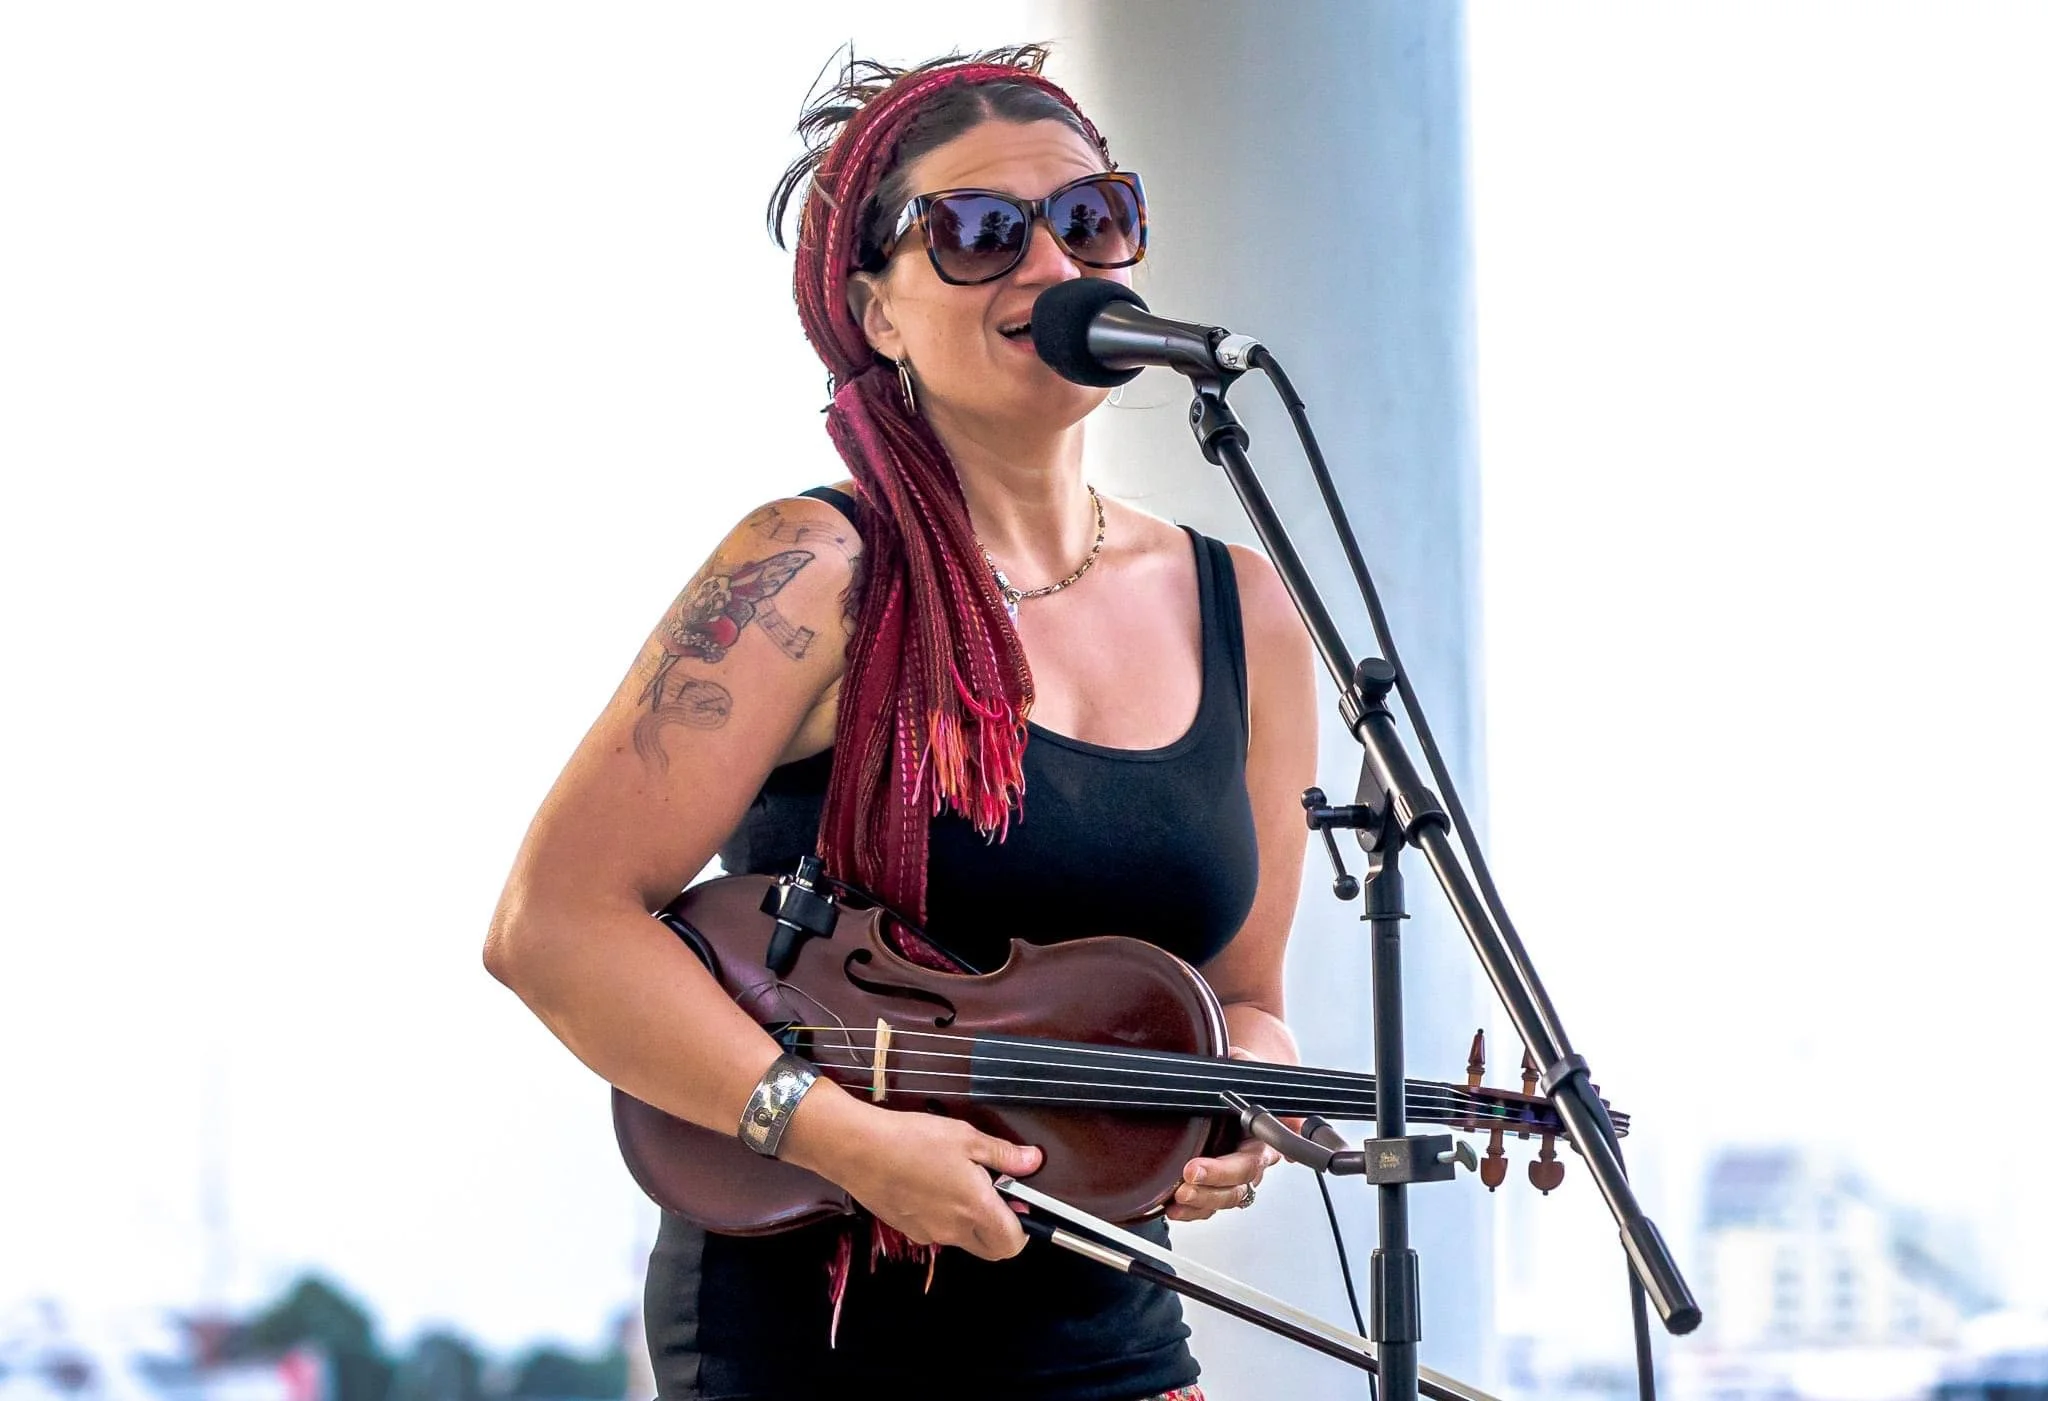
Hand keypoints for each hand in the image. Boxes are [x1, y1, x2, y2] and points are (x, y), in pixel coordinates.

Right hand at [787, 1089, 1043, 1260]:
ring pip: (964, 1240)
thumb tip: (1033, 1161)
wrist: (859, 1150)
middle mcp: (954, 1230)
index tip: (1018, 1201)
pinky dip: (944, 1217)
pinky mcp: (908, 1230)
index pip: (1013, 1243)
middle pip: (992, 1251)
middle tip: (995, 1195)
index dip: (1024, 1227)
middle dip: (1001, 1231)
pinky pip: (937, 1231)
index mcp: (975, 1208)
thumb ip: (1003, 1155)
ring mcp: (929, 1233)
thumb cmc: (913, 1139)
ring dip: (971, 1222)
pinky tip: (931, 1185)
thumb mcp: (966, 1137)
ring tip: (959, 1182)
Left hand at [1168, 1047, 1278, 1220]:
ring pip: (1223, 1200)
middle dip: (1207, 1189)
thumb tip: (1243, 1071)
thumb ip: (1245, 1071)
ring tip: (1175, 1200)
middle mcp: (1252, 1162)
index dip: (1223, 1171)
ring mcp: (1235, 1176)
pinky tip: (1173, 1208)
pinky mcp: (1218, 1183)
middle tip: (1182, 1183)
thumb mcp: (1243, 1066)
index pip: (1249, 1163)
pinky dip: (1191, 1211)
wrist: (1241, 1083)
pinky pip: (1209, 1206)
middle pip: (1236, 1188)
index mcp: (1262, 1138)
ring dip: (1198, 1204)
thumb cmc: (1241, 1075)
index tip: (1194, 1168)